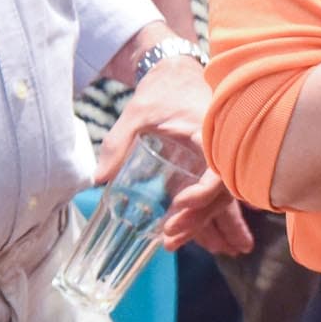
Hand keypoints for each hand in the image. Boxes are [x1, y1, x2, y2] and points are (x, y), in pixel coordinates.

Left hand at [98, 57, 252, 256]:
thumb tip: (98, 180)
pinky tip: (214, 241)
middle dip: (200, 220)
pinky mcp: (209, 166)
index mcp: (210, 131)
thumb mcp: (136, 114)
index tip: (181, 206)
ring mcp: (218, 158)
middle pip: (221, 191)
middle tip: (171, 239)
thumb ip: (118, 145)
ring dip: (211, 225)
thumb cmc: (161, 91)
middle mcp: (221, 147)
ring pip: (222, 198)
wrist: (177, 73)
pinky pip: (216, 196)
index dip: (204, 193)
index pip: (218, 169)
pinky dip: (212, 217)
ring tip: (204, 249)